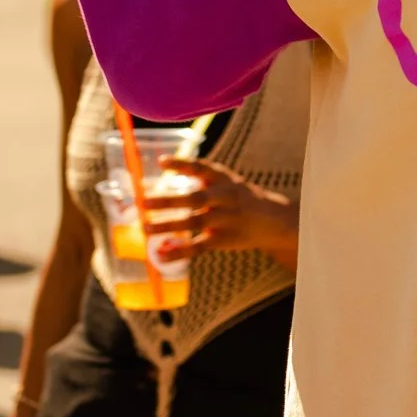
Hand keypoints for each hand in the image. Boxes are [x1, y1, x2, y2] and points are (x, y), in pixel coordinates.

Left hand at [143, 159, 298, 272]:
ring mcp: (225, 220)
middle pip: (196, 198)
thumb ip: (199, 181)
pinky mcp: (223, 240)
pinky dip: (178, 252)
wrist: (272, 220)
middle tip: (144, 201)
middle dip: (169, 200)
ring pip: (195, 222)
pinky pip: (198, 247)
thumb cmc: (239, 198)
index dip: (182, 164)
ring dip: (168, 226)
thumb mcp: (226, 182)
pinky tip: (160, 255)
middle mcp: (225, 197)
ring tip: (145, 228)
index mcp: (224, 179)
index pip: (201, 167)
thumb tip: (164, 179)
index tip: (161, 161)